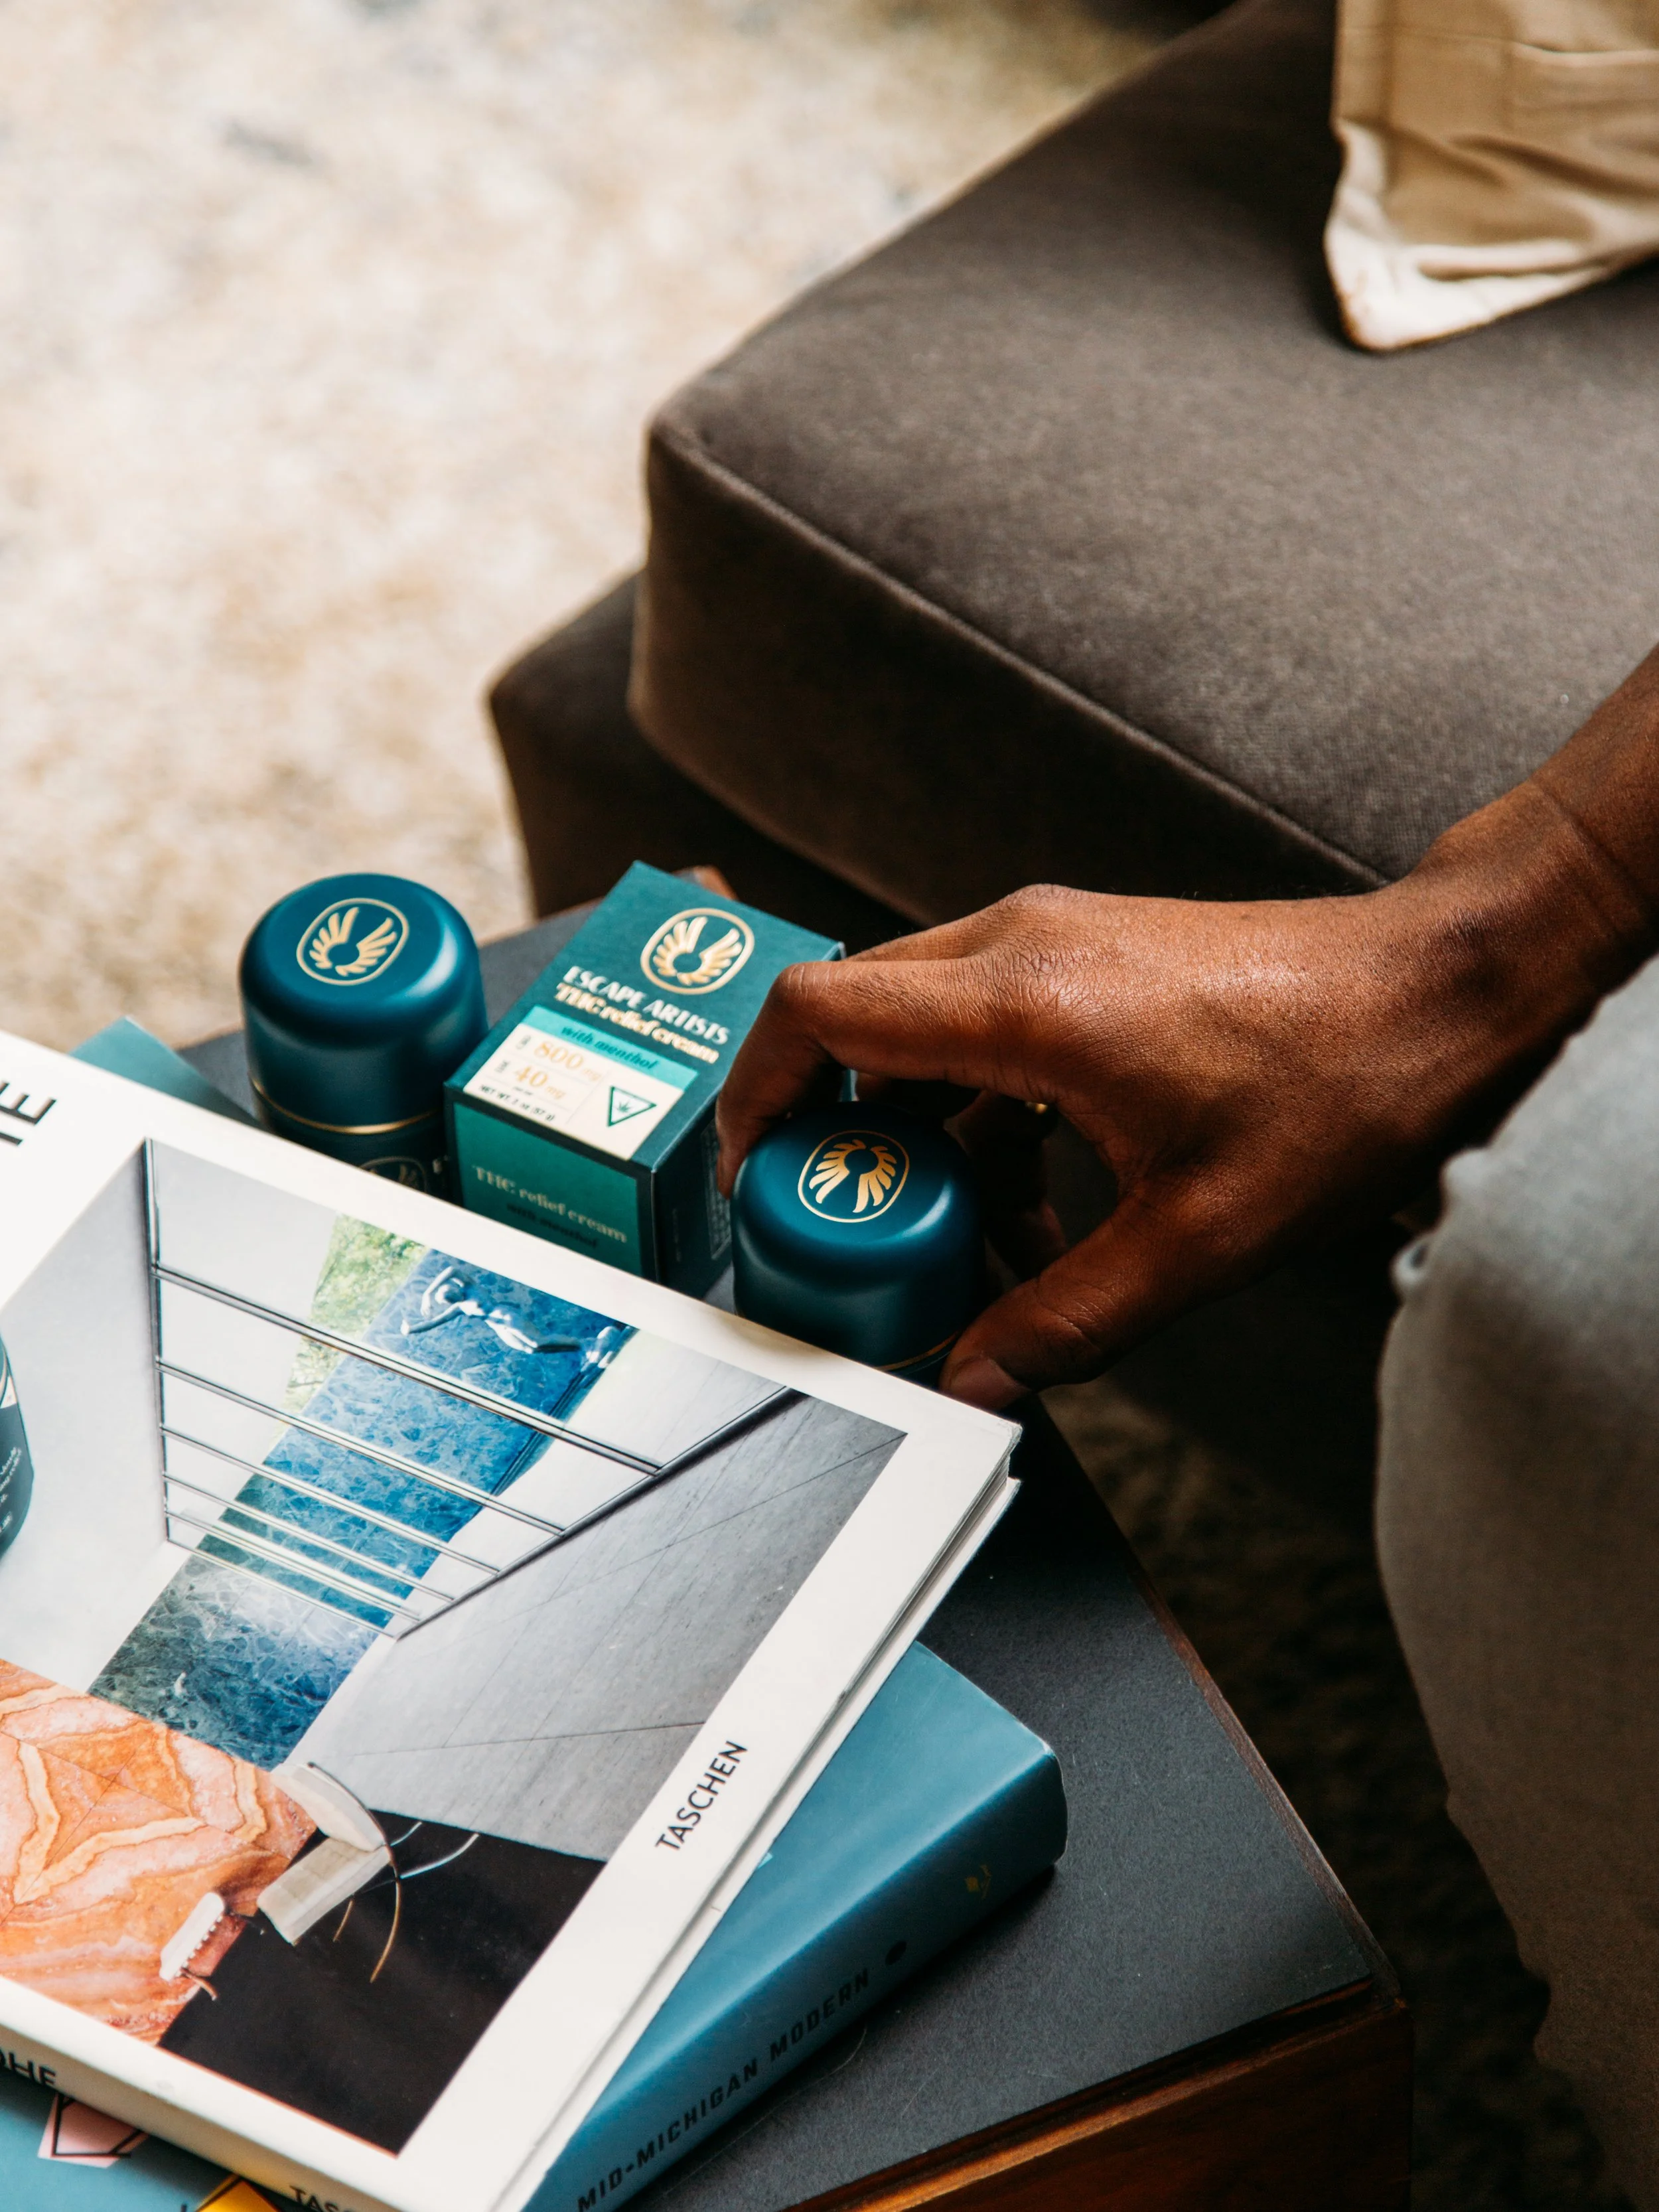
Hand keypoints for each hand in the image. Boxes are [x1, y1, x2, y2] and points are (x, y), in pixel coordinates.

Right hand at [718, 722, 1658, 1409]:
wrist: (1440, 990)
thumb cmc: (1340, 1088)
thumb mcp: (1195, 1237)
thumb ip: (1066, 1317)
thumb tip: (973, 1379)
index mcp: (1023, 1000)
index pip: (817, 1012)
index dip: (755, 1096)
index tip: (758, 1180)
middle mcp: (1020, 944)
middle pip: (853, 1022)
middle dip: (834, 1137)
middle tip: (850, 1234)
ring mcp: (1054, 939)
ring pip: (919, 1030)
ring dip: (920, 1139)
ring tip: (962, 1246)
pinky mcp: (1087, 956)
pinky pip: (983, 1030)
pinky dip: (981, 1119)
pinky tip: (1036, 1213)